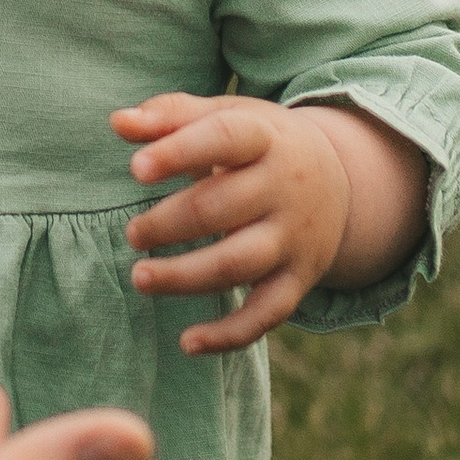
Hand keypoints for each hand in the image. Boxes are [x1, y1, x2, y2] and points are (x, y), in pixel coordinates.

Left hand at [114, 91, 386, 352]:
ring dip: (185, 276)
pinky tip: (187, 343)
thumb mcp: (225, 116)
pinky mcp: (298, 279)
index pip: (224, 139)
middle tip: (132, 233)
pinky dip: (229, 335)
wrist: (341, 180)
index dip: (179, 153)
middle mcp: (285, 188)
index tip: (136, 169)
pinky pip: (267, 314)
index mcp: (265, 137)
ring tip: (140, 277)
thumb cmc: (259, 144)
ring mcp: (294, 238)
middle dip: (169, 223)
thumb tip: (117, 122)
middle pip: (222, 208)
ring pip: (239, 264)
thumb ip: (170, 116)